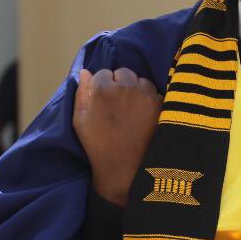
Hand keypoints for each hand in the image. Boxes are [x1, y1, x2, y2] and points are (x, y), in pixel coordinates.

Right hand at [73, 68, 162, 206]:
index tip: (102, 101)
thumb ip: (82, 92)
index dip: (101, 86)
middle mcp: (126, 86)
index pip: (103, 73)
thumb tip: (85, 71)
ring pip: (140, 80)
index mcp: (103, 89)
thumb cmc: (97, 145)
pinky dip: (148, 98)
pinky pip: (153, 91)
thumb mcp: (80, 119)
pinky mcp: (160, 103)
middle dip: (119, 83)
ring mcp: (146, 94)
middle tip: (117, 104)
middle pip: (123, 73)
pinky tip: (142, 114)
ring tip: (130, 109)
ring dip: (135, 88)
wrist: (125, 167)